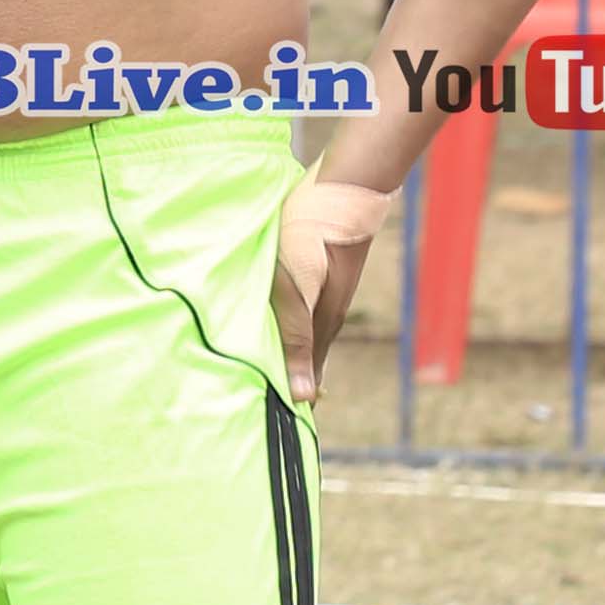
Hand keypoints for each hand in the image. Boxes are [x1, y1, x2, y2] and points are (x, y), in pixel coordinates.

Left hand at [266, 175, 390, 404]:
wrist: (345, 187)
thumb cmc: (314, 235)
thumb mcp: (297, 289)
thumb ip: (296, 338)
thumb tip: (304, 396)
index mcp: (322, 321)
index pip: (309, 371)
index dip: (294, 393)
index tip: (276, 417)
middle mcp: (327, 308)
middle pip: (305, 351)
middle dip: (287, 373)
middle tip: (261, 395)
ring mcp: (325, 286)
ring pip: (300, 326)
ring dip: (283, 344)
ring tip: (259, 361)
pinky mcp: (317, 265)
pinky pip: (298, 301)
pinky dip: (282, 316)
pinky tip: (268, 313)